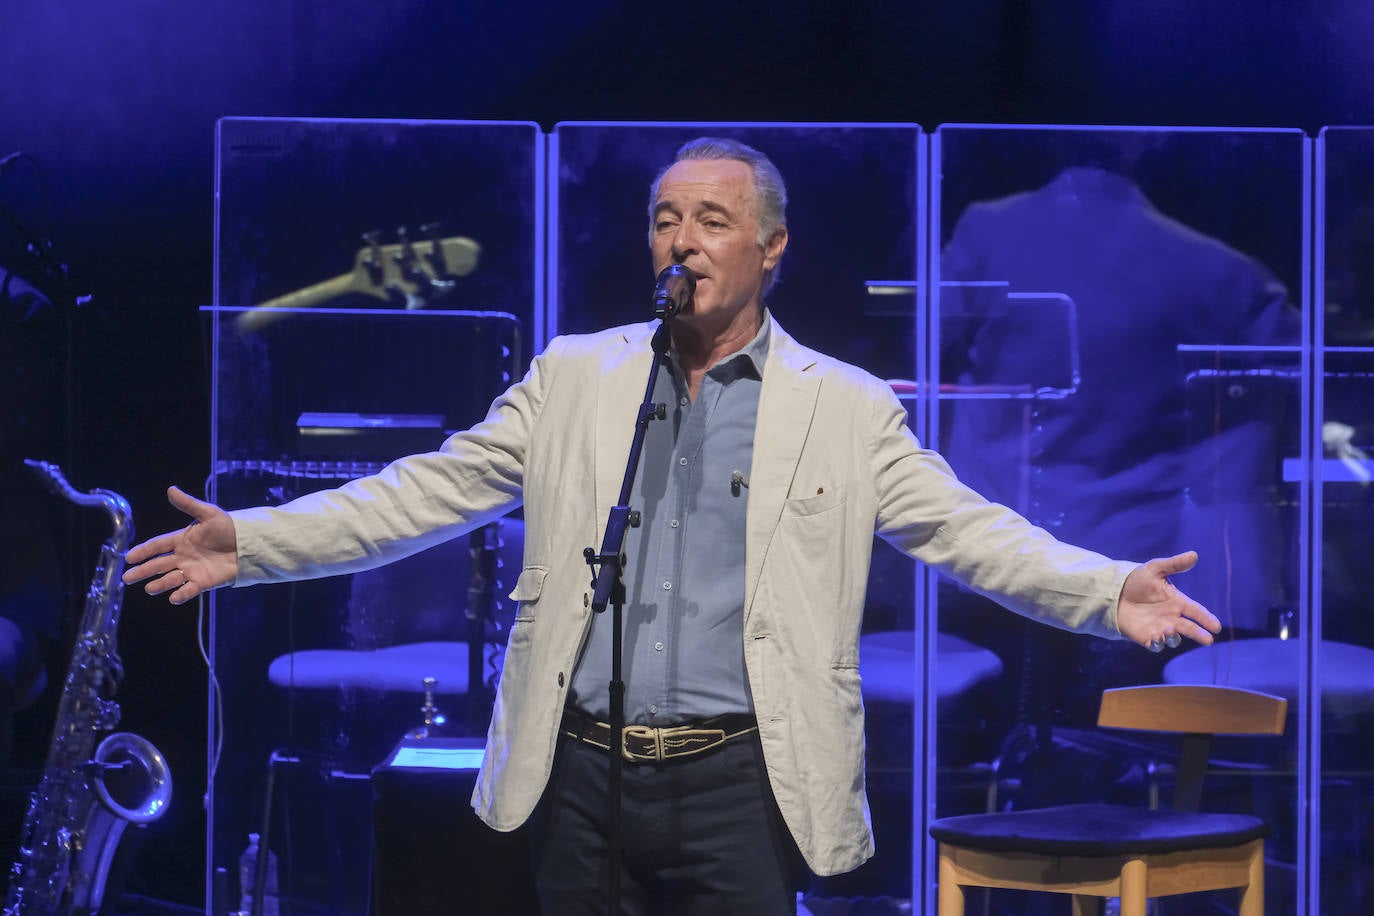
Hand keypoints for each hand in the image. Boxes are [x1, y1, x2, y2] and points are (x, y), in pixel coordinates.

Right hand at [122, 486, 237, 605]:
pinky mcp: (204, 582)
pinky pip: (190, 589)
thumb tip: (171, 489)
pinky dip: (181, 594)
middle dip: (143, 571)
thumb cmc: (229, 527)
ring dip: (160, 584)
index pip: (157, 545)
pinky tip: (173, 598)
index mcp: (182, 539)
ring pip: (171, 578)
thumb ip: (188, 504)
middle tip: (127, 578)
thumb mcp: (209, 513)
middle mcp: (183, 556)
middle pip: (159, 564)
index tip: (129, 557)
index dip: (143, 551)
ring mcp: (192, 570)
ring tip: (149, 588)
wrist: (249, 543)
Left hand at [1116, 551, 1221, 652]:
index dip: (1207, 619)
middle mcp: (1171, 617)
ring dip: (1174, 637)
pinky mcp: (1145, 637)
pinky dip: (1158, 644)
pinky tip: (1156, 639)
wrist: (1113, 591)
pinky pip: (1155, 645)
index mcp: (1177, 602)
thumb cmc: (1137, 580)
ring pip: (1173, 638)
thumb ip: (1174, 564)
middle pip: (1189, 628)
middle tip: (1208, 639)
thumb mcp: (1155, 569)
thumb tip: (1194, 555)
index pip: (1196, 611)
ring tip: (1170, 630)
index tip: (1216, 626)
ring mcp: (1159, 628)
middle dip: (1199, 634)